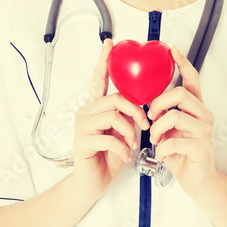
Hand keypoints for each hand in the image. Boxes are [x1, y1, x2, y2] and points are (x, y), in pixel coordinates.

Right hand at [71, 39, 149, 200]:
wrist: (93, 182)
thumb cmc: (108, 157)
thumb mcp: (122, 133)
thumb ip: (126, 117)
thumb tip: (142, 106)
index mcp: (95, 107)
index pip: (99, 80)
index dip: (103, 61)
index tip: (109, 44)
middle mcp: (86, 112)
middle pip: (115, 98)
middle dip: (136, 111)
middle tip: (144, 126)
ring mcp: (82, 126)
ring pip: (113, 116)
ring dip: (130, 131)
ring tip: (133, 144)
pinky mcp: (82, 141)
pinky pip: (109, 137)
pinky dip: (122, 147)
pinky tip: (124, 155)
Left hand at [147, 45, 218, 197]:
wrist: (197, 181)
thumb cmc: (182, 154)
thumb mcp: (170, 130)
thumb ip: (165, 114)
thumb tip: (148, 102)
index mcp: (196, 109)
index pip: (193, 80)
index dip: (183, 63)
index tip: (173, 50)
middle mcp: (204, 116)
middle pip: (180, 94)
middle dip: (159, 104)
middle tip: (151, 118)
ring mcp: (204, 131)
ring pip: (174, 116)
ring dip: (157, 129)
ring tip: (155, 140)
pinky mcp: (200, 147)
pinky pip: (174, 141)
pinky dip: (162, 149)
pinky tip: (162, 154)